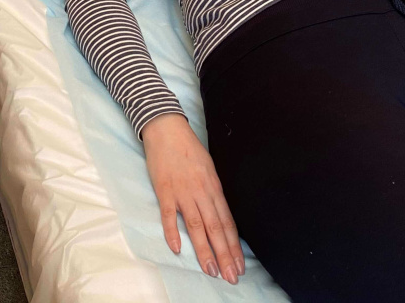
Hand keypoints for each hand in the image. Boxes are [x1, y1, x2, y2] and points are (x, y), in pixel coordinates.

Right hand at [141, 112, 244, 283]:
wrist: (167, 129)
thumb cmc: (188, 149)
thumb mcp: (209, 169)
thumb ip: (213, 193)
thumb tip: (220, 216)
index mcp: (214, 188)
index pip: (227, 222)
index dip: (234, 246)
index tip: (239, 265)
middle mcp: (202, 192)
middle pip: (216, 228)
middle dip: (225, 255)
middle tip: (231, 276)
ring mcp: (183, 192)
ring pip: (197, 226)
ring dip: (205, 250)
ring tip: (211, 270)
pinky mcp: (165, 190)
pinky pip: (170, 215)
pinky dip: (173, 232)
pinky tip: (178, 249)